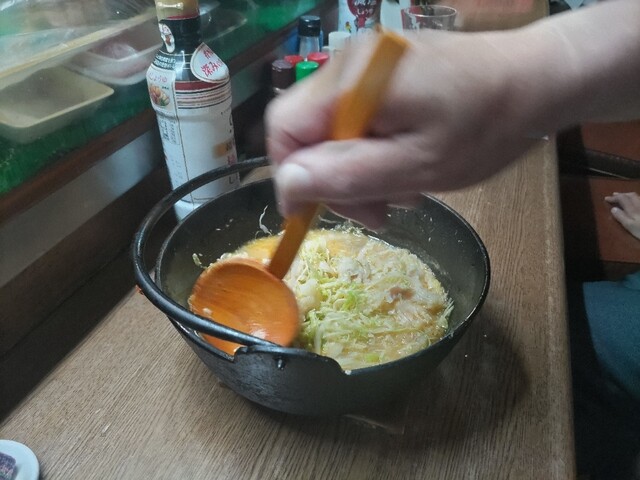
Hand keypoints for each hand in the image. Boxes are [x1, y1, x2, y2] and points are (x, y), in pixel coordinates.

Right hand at [267, 30, 537, 227]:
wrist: (536, 80)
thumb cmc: (482, 127)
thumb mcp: (416, 165)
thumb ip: (347, 175)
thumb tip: (286, 184)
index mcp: (351, 81)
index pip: (283, 128)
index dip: (289, 176)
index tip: (312, 215)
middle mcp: (349, 63)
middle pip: (306, 130)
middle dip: (332, 179)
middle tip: (376, 214)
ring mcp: (366, 64)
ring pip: (332, 128)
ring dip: (357, 169)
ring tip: (401, 193)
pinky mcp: (384, 71)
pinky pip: (357, 117)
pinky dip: (372, 149)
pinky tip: (406, 167)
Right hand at [605, 192, 639, 240]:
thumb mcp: (630, 226)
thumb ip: (621, 217)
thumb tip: (613, 209)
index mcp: (633, 209)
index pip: (622, 198)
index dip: (614, 198)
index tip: (606, 199)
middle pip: (631, 195)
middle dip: (622, 194)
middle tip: (614, 195)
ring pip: (638, 197)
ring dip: (629, 195)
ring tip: (624, 197)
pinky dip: (636, 200)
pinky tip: (636, 203)